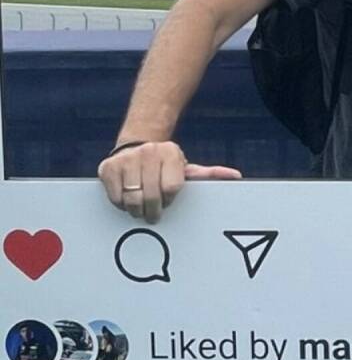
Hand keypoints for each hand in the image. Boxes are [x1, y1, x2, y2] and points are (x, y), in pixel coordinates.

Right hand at [97, 141, 241, 222]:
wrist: (137, 148)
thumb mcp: (188, 169)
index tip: (169, 198)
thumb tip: (236, 176)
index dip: (170, 199)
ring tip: (141, 205)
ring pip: (132, 200)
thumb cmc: (166, 166)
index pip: (172, 189)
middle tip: (153, 212)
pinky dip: (121, 204)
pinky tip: (128, 195)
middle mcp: (148, 151)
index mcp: (170, 152)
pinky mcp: (107, 168)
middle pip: (152, 197)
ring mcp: (126, 159)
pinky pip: (115, 198)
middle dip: (153, 210)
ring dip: (137, 210)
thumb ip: (210, 174)